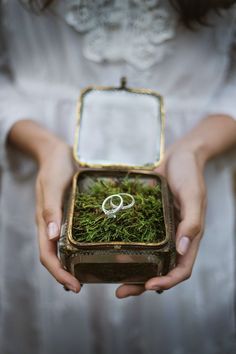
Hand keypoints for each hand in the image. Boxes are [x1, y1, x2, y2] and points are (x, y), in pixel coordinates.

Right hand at [35, 139, 80, 292]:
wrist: (56, 152)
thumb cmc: (54, 167)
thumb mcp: (52, 186)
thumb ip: (51, 210)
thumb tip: (50, 237)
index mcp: (44, 222)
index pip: (47, 255)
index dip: (58, 274)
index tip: (74, 286)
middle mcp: (51, 225)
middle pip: (54, 256)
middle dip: (64, 274)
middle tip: (81, 286)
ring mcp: (60, 220)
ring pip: (62, 248)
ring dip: (70, 264)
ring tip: (85, 275)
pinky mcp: (69, 213)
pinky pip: (71, 235)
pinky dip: (78, 247)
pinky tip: (90, 249)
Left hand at [116, 140, 206, 297]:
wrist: (179, 154)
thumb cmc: (189, 174)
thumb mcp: (193, 196)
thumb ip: (191, 222)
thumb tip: (182, 250)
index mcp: (187, 236)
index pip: (181, 269)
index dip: (167, 282)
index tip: (149, 287)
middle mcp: (172, 237)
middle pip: (159, 269)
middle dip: (141, 284)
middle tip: (120, 291)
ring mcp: (158, 229)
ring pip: (145, 257)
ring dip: (131, 270)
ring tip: (111, 277)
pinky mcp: (146, 218)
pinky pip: (136, 237)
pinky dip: (125, 246)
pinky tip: (107, 248)